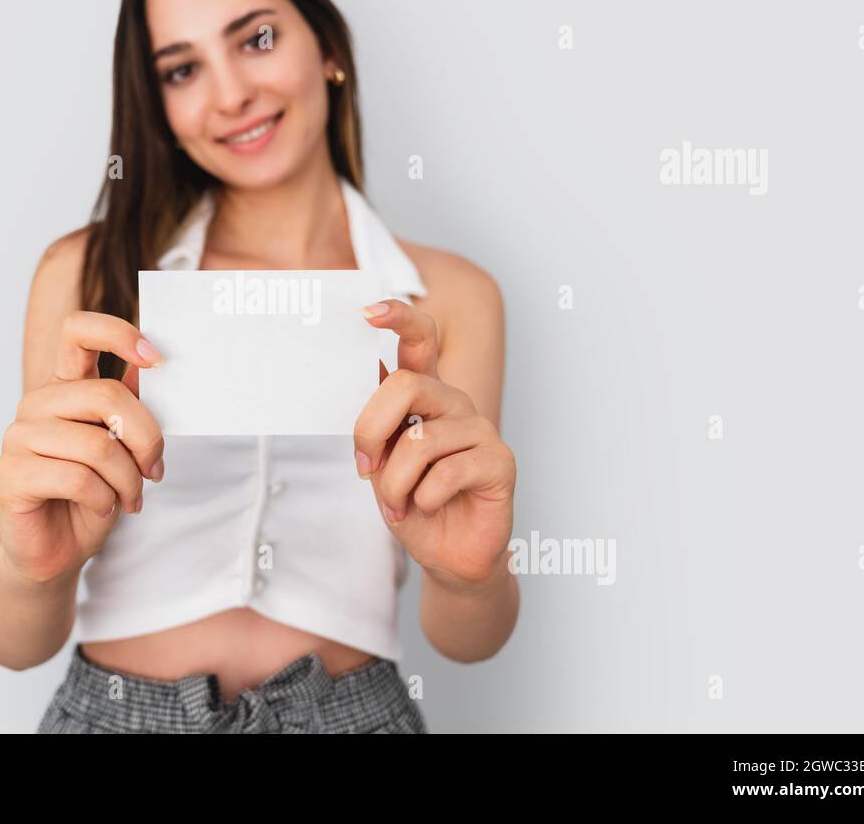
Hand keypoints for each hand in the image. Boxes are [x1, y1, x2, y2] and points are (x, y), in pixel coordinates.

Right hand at [0, 311, 165, 583]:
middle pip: (105, 395)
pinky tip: (103, 506)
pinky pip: (76, 477)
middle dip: (146, 438)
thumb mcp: (123, 449)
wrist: (57, 552)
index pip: (78, 332)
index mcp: (65, 388)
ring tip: (130, 497)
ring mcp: (19, 437)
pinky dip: (104, 497)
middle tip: (154, 470)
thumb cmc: (90, 497)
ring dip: (127, 478)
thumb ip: (129, 408)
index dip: (117, 333)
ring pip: (96, 443)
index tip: (157, 358)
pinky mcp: (11, 473)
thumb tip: (146, 366)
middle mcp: (38, 405)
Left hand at [353, 299, 516, 587]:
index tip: (368, 310)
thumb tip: (365, 372)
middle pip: (406, 384)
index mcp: (425, 394)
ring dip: (393, 484)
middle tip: (364, 467)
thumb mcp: (379, 460)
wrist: (447, 554)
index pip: (418, 340)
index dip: (398, 318)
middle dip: (370, 430)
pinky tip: (427, 507)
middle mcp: (454, 402)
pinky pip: (444, 474)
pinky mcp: (499, 462)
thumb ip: (375, 421)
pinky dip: (422, 498)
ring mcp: (480, 429)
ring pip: (418, 441)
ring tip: (397, 505)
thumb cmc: (412, 503)